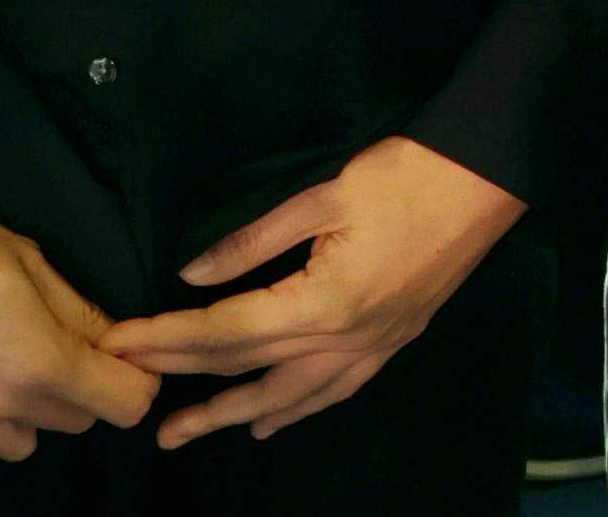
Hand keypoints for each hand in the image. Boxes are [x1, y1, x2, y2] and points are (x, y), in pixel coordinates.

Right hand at [0, 192, 158, 461]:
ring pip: (19, 442)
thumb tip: (115, 341)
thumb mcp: (32, 262)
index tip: (126, 354)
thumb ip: (79, 313)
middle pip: (75, 423)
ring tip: (11, 360)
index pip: (123, 404)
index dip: (137, 378)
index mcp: (37, 364)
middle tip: (68, 344)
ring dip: (31, 410)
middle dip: (86, 388)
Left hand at [103, 136, 523, 446]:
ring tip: (185, 431)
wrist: (486, 176)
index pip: (227, 332)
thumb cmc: (405, 175)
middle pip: (249, 368)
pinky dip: (294, 409)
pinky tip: (269, 418)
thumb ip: (255, 240)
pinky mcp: (393, 341)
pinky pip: (332, 391)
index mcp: (323, 302)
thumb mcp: (324, 195)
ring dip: (231, 412)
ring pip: (289, 396)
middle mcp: (345, 340)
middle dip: (185, 381)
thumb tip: (193, 275)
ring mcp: (372, 347)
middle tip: (130, 398)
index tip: (121, 344)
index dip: (168, 339)